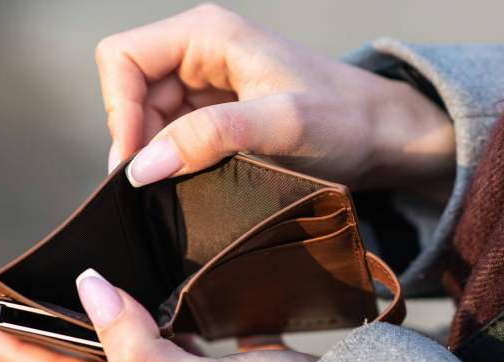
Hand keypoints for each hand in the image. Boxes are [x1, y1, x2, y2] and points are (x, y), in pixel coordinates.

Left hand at [0, 269, 316, 361]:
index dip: (11, 351)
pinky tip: (138, 295)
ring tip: (60, 295)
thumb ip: (138, 347)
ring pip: (111, 349)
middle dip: (38, 334)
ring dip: (81, 324)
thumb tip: (89, 291)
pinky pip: (151, 338)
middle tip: (9, 301)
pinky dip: (131, 315)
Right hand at [97, 3, 453, 189]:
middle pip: (129, 91)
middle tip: (155, 185)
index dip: (119, 109)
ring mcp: (206, 82)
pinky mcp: (216, 112)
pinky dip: (173, 160)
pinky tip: (192, 181)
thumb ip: (211, 138)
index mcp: (207, 33)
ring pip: (147, 117)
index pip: (122, 58)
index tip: (137, 161)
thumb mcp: (281, 125)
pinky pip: (172, 134)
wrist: (384, 137)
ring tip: (181, 185)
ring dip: (155, 153)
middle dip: (136, 138)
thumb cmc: (346, 119)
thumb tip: (143, 165)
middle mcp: (200, 51)